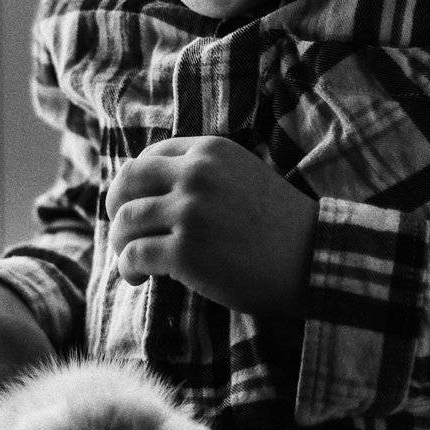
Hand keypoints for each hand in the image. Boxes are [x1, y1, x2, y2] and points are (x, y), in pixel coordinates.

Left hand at [105, 135, 316, 317]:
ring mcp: (190, 212)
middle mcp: (196, 174)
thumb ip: (202, 173)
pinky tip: (138, 279)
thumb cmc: (278, 226)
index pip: (148, 158)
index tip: (135, 205)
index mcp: (210, 150)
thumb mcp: (241, 176)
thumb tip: (147, 189)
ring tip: (131, 262)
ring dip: (120, 244)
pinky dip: (127, 269)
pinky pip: (134, 256)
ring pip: (125, 221)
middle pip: (126, 182)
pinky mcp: (186, 252)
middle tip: (122, 232)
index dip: (134, 185)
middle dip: (115, 208)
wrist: (314, 260)